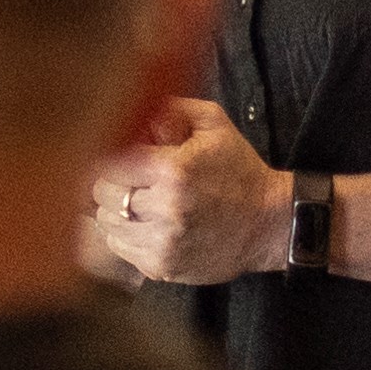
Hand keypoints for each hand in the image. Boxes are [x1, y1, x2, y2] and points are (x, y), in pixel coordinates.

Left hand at [90, 98, 290, 284]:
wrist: (267, 224)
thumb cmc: (240, 171)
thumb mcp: (215, 125)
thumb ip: (173, 108)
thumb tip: (136, 102)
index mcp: (174, 171)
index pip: (108, 163)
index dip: (110, 157)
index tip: (119, 157)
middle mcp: (164, 209)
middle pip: (103, 194)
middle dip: (113, 183)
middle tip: (130, 180)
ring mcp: (162, 243)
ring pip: (107, 224)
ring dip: (117, 211)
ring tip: (140, 203)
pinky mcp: (161, 267)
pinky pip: (120, 249)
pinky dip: (126, 236)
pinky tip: (147, 225)